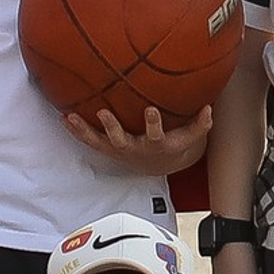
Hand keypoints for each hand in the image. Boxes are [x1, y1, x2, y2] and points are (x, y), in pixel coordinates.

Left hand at [67, 101, 214, 179]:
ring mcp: (117, 149)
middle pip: (120, 140)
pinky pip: (89, 140)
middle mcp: (133, 148)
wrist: (157, 165)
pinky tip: (64, 118)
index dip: (153, 124)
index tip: (151, 110)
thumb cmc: (173, 146)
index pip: (155, 135)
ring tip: (70, 117)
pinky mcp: (107, 148)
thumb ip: (200, 125)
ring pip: (98, 141)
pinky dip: (76, 131)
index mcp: (154, 145)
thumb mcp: (190, 138)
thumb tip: (209, 108)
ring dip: (84, 130)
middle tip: (103, 112)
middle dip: (112, 127)